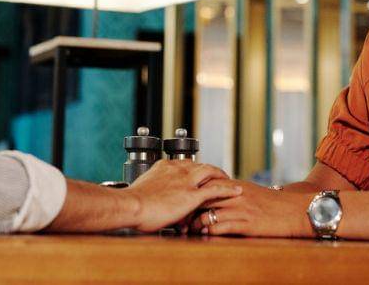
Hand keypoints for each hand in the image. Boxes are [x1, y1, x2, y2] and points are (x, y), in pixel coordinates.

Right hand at [124, 160, 241, 232]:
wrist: (131, 206)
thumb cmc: (132, 203)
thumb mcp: (143, 190)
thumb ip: (154, 191)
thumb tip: (156, 200)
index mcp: (163, 167)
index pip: (185, 163)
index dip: (194, 168)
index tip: (198, 173)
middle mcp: (176, 169)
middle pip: (200, 164)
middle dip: (211, 169)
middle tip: (219, 175)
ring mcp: (185, 181)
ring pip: (210, 172)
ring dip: (222, 175)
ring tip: (230, 180)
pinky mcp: (191, 195)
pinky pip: (215, 189)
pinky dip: (228, 189)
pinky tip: (237, 190)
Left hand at [190, 181, 312, 237]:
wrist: (293, 210)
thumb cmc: (271, 202)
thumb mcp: (248, 191)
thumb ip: (228, 191)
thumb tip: (209, 194)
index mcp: (233, 185)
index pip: (204, 186)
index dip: (189, 195)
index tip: (179, 202)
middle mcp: (234, 195)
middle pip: (202, 200)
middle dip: (187, 210)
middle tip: (177, 219)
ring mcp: (240, 209)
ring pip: (208, 214)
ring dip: (195, 224)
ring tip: (187, 230)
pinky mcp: (247, 224)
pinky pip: (222, 227)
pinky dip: (210, 231)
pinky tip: (204, 235)